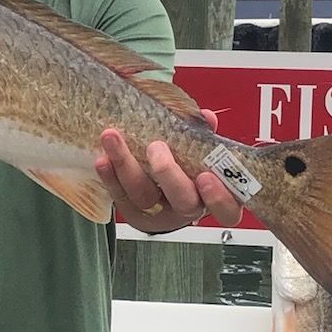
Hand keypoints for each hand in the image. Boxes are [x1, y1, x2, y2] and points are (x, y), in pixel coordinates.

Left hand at [94, 128, 243, 234]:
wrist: (167, 189)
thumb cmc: (191, 165)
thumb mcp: (203, 149)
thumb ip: (205, 134)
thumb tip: (205, 116)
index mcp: (215, 197)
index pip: (227, 210)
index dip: (218, 198)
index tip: (206, 176)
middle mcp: (189, 209)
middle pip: (183, 201)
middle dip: (168, 174)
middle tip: (156, 148)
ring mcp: (160, 214)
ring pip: (144, 197)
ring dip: (127, 166)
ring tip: (113, 139)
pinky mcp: (135, 213)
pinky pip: (121, 197)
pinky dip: (110, 177)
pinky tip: (104, 159)